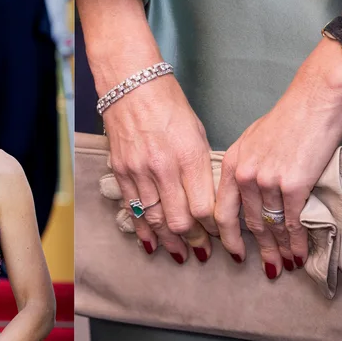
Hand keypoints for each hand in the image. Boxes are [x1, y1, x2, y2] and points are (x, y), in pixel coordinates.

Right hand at [104, 74, 217, 263]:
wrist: (131, 86)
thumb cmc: (170, 105)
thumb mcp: (196, 133)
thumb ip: (201, 169)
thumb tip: (206, 200)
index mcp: (189, 155)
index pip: (204, 207)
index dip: (214, 228)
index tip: (220, 235)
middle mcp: (164, 168)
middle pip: (180, 220)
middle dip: (194, 240)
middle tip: (202, 252)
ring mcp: (139, 171)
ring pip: (155, 219)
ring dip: (169, 241)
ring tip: (179, 254)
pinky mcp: (121, 171)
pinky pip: (132, 209)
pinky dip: (143, 229)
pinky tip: (151, 243)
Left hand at [215, 39, 341, 278]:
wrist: (315, 100)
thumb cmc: (288, 118)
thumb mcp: (252, 140)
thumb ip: (245, 167)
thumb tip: (246, 190)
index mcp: (232, 163)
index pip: (220, 209)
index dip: (226, 236)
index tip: (233, 251)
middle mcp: (244, 174)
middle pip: (246, 223)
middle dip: (256, 249)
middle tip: (265, 267)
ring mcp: (266, 180)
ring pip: (269, 225)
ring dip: (278, 250)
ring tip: (282, 266)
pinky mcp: (292, 185)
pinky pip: (291, 222)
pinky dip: (295, 241)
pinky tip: (297, 253)